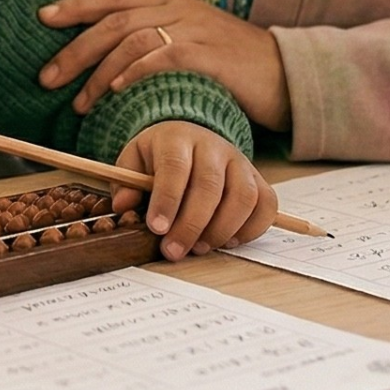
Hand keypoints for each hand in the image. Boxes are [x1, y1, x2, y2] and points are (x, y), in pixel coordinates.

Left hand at [38, 0, 289, 129]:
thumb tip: (108, 71)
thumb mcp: (192, 50)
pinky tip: (114, 91)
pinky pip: (163, 56)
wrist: (289, 76)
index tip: (43, 18)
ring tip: (77, 101)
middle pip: (115, 20)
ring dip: (98, 70)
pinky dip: (134, 72)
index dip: (77, 6)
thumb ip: (156, 51)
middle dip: (75, 48)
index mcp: (172, 5)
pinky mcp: (210, 53)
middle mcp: (180, 10)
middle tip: (46, 76)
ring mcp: (196, 29)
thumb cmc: (235, 71)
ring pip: (133, 39)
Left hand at [112, 121, 276, 259]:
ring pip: (243, 196)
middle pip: (210, 185)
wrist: (191, 139)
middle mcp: (214, 146)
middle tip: (173, 251)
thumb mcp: (134, 161)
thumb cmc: (159, 157)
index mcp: (178, 138)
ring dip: (221, 229)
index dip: (167, 199)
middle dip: (190, 224)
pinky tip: (227, 241)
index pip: (175, 166)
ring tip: (199, 248)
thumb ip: (126, 182)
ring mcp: (240, 162)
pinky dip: (251, 229)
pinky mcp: (259, 180)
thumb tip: (123, 206)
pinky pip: (266, 205)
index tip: (156, 228)